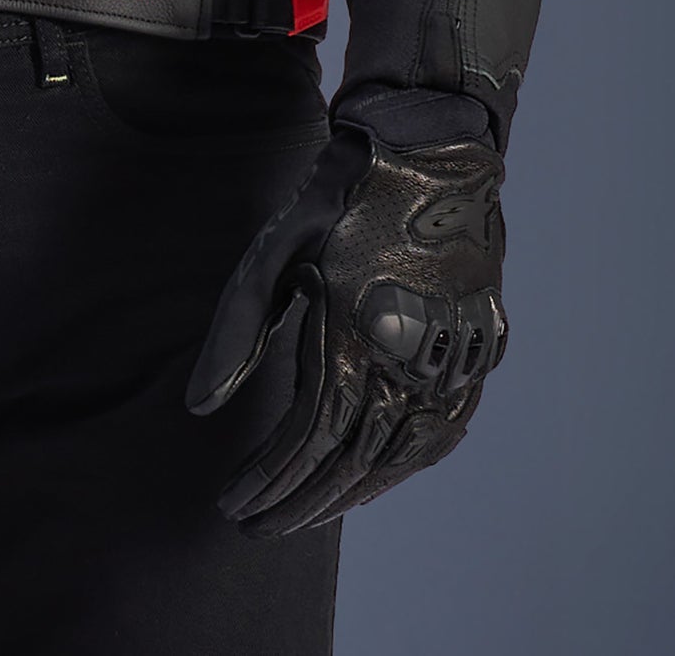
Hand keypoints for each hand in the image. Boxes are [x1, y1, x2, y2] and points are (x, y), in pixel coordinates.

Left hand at [186, 123, 505, 534]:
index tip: (232, 505)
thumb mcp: (273, 251)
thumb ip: (235, 331)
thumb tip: (199, 410)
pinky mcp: (475, 359)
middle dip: (297, 505)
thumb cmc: (340, 198)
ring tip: (302, 514)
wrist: (428, 150)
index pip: (306, 444)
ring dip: (345, 498)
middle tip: (257, 525)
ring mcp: (451, 367)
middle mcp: (409, 365)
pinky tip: (367, 482)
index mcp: (354, 339)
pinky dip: (397, 472)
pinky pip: (436, 440)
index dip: (269, 483)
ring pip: (396, 462)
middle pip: (349, 466)